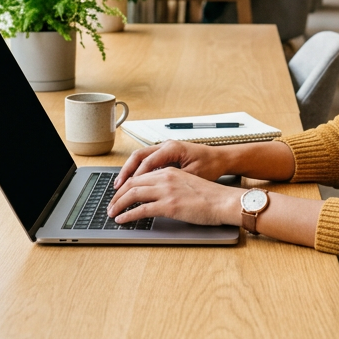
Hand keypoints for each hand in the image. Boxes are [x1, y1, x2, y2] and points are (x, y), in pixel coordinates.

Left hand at [106, 166, 239, 226]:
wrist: (223, 201)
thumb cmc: (210, 196)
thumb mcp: (188, 183)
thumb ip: (172, 185)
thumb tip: (158, 196)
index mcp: (170, 171)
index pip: (140, 176)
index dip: (126, 185)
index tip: (119, 194)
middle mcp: (166, 178)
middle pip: (132, 183)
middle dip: (118, 195)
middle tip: (110, 205)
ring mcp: (166, 191)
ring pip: (133, 195)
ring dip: (118, 205)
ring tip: (112, 213)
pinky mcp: (169, 206)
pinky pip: (141, 210)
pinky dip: (128, 215)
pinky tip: (122, 219)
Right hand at [114, 140, 228, 189]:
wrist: (222, 158)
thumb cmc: (211, 166)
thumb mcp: (192, 176)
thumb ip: (173, 182)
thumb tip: (154, 193)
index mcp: (172, 148)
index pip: (146, 163)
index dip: (134, 178)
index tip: (125, 191)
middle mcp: (166, 145)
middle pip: (138, 157)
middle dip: (125, 173)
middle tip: (116, 189)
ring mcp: (165, 149)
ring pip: (140, 158)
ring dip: (129, 172)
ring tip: (120, 187)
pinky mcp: (167, 155)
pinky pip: (147, 161)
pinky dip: (138, 171)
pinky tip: (133, 183)